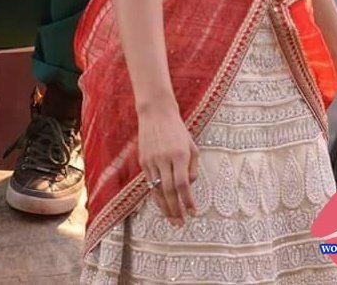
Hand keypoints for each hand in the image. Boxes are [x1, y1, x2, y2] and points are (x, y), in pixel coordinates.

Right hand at [137, 101, 199, 226]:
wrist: (156, 114)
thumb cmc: (178, 130)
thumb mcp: (191, 145)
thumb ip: (193, 167)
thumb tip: (189, 187)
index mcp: (180, 154)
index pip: (183, 184)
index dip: (188, 201)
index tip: (193, 212)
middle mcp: (165, 158)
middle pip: (169, 191)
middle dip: (175, 210)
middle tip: (181, 223)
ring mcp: (152, 160)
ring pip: (157, 190)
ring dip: (165, 208)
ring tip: (172, 220)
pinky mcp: (143, 161)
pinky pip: (150, 183)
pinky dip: (156, 196)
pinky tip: (162, 205)